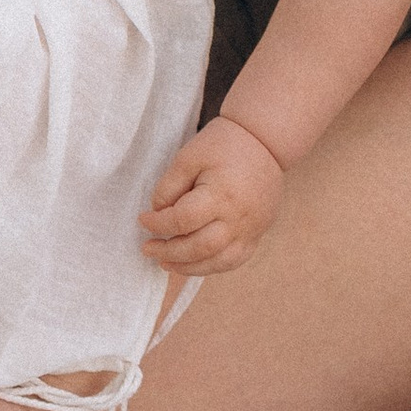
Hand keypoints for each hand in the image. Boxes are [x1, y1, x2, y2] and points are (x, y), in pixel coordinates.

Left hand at [144, 114, 285, 271]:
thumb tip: (158, 213)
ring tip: (165, 263)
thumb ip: (170, 186)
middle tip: (148, 248)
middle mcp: (237, 218)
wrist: (266, 142)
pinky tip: (194, 263)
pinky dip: (211, 266)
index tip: (143, 219)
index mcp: (220, 195)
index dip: (158, 224)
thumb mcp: (189, 156)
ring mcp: (250, 229)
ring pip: (217, 262)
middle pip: (199, 247)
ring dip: (188, 267)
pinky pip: (234, 261)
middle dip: (169, 251)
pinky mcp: (257, 233)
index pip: (182, 220)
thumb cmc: (225, 145)